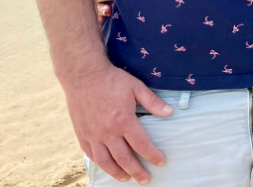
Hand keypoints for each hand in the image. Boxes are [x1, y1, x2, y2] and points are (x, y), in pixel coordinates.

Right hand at [61, 61, 171, 184]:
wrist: (83, 75)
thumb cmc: (112, 80)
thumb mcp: (136, 87)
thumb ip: (152, 102)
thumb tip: (170, 112)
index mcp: (124, 121)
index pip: (141, 144)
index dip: (152, 155)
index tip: (161, 162)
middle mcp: (108, 132)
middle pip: (124, 158)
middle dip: (137, 171)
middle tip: (146, 180)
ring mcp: (93, 135)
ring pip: (106, 161)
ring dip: (117, 173)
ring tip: (127, 178)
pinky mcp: (82, 135)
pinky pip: (91, 155)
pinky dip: (100, 164)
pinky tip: (107, 167)